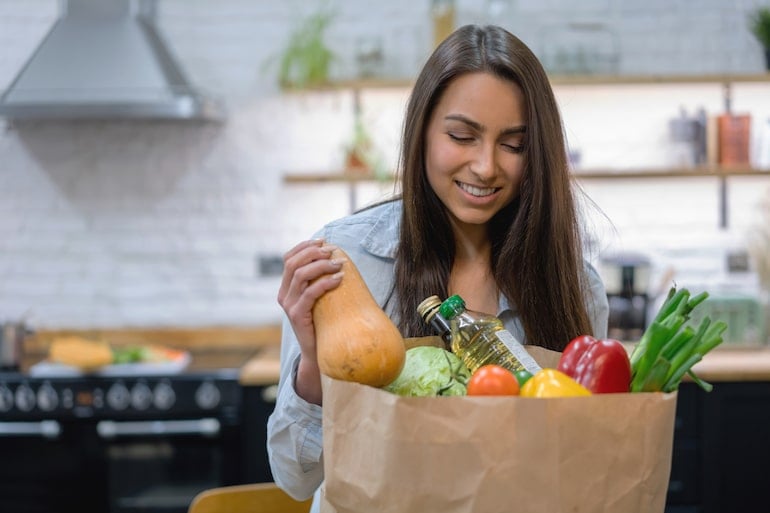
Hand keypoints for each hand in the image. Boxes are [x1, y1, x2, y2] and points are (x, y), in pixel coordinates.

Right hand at [277, 239, 344, 403]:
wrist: (320, 352)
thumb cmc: (325, 323)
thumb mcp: (320, 299)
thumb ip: (321, 281)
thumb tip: (338, 258)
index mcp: (286, 288)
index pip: (288, 258)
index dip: (304, 246)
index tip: (323, 241)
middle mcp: (284, 295)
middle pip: (292, 263)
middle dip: (313, 252)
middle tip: (332, 251)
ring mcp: (289, 306)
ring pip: (300, 275)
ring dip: (321, 265)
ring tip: (339, 264)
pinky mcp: (297, 316)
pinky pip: (309, 294)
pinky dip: (325, 283)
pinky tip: (339, 279)